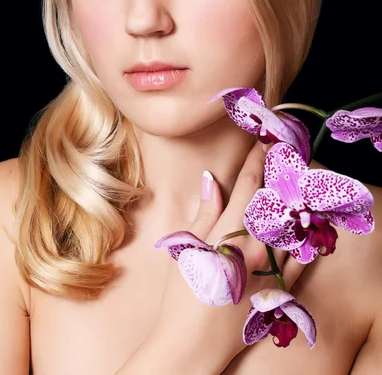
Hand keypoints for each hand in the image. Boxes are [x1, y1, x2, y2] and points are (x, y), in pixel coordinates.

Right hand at [149, 140, 305, 372]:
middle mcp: (256, 247)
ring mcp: (271, 269)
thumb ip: (204, 212)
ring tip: (296, 181)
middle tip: (285, 153)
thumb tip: (210, 178)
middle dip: (281, 173)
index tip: (261, 143)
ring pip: (292, 225)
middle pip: (276, 200)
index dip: (256, 160)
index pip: (248, 185)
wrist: (191, 343)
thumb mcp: (187, 247)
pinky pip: (301, 258)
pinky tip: (303, 223)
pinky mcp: (280, 290)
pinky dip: (304, 238)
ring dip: (295, 200)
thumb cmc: (181, 294)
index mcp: (229, 233)